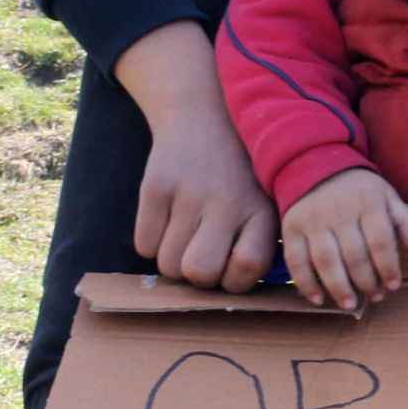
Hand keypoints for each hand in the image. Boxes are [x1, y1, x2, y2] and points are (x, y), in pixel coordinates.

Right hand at [119, 21, 276, 290]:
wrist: (204, 115)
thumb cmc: (240, 175)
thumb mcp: (264, 203)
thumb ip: (257, 246)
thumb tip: (233, 294)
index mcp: (261, 210)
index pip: (245, 269)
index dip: (232, 281)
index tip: (229, 268)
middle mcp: (227, 202)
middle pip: (199, 273)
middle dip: (197, 276)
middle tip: (201, 253)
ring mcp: (189, 193)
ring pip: (167, 265)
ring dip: (172, 259)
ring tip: (184, 234)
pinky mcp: (155, 187)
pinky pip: (143, 245)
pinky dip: (150, 241)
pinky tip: (166, 219)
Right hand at [281, 169, 407, 309]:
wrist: (317, 164)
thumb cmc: (360, 190)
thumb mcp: (388, 196)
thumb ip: (405, 222)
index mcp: (368, 203)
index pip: (381, 241)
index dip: (388, 267)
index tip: (393, 286)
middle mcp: (339, 211)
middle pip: (354, 255)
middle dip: (366, 282)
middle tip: (374, 297)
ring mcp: (313, 220)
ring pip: (326, 261)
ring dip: (338, 288)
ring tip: (349, 304)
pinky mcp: (292, 227)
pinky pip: (296, 260)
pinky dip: (305, 283)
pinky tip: (317, 299)